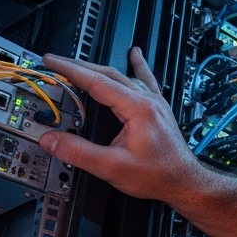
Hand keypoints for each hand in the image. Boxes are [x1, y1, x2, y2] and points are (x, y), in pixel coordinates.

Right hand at [40, 47, 210, 202]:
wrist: (184, 181)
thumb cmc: (158, 175)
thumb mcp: (112, 167)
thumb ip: (79, 153)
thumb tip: (52, 140)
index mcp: (138, 108)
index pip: (97, 81)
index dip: (70, 70)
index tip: (52, 62)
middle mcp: (148, 100)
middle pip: (108, 74)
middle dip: (78, 67)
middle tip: (55, 63)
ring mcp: (155, 103)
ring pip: (123, 76)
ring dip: (98, 69)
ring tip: (78, 63)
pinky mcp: (158, 108)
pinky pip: (145, 80)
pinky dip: (137, 66)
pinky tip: (135, 55)